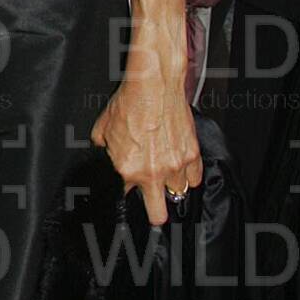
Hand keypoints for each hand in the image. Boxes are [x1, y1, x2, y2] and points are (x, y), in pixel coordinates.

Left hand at [91, 75, 201, 226]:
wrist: (154, 85)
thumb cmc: (130, 103)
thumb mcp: (103, 128)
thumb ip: (104, 147)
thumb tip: (104, 153)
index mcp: (128, 169)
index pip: (125, 194)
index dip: (125, 190)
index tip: (128, 189)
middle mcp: (153, 172)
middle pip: (158, 214)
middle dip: (154, 213)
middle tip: (153, 211)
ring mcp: (175, 165)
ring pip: (179, 194)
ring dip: (172, 188)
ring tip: (167, 179)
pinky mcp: (192, 154)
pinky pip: (195, 178)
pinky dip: (190, 177)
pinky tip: (183, 172)